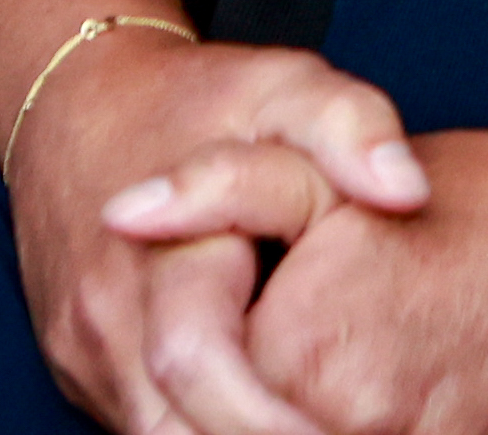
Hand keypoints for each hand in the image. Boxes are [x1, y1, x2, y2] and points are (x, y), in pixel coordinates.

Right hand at [10, 30, 431, 434]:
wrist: (81, 103)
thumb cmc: (197, 100)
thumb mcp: (287, 87)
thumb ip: (352, 128)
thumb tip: (406, 191)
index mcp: (155, 252)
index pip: (201, 366)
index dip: (274, 421)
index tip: (342, 431)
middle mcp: (105, 319)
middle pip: (175, 428)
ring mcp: (86, 355)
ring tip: (316, 427)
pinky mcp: (83, 371)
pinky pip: (142, 425)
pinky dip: (201, 428)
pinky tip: (265, 415)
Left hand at [104, 126, 487, 434]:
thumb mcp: (341, 172)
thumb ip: (222, 189)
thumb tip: (120, 214)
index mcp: (299, 349)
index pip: (187, 381)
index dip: (198, 357)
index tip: (234, 324)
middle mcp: (344, 424)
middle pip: (238, 426)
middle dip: (238, 399)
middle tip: (308, 345)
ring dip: (298, 413)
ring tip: (346, 368)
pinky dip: (354, 427)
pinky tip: (381, 398)